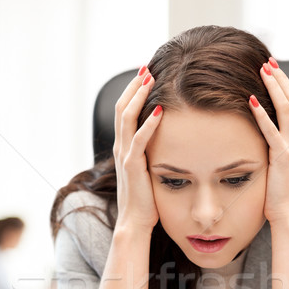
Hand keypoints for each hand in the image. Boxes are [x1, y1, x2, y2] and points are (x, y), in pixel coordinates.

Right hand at [113, 67, 162, 233]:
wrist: (134, 222)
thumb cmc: (144, 200)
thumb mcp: (147, 170)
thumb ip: (152, 154)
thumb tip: (167, 141)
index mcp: (123, 147)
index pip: (124, 111)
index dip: (133, 91)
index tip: (145, 74)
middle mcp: (120, 148)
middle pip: (122, 107)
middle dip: (134, 86)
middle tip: (147, 66)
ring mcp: (124, 156)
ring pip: (126, 118)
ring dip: (138, 96)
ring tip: (150, 78)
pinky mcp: (132, 167)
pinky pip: (138, 140)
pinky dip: (148, 124)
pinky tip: (159, 110)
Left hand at [249, 59, 288, 224]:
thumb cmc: (280, 194)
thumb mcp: (279, 166)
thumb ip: (275, 149)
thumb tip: (262, 140)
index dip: (284, 86)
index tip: (273, 70)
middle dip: (280, 79)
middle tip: (268, 61)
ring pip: (286, 109)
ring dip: (274, 88)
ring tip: (263, 71)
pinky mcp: (281, 157)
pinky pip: (271, 131)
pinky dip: (261, 115)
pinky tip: (251, 102)